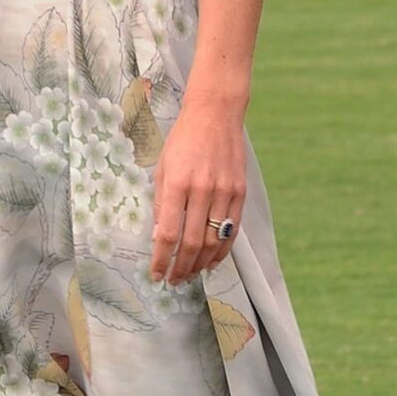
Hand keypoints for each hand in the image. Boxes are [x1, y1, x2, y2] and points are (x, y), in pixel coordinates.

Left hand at [152, 94, 245, 285]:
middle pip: (192, 242)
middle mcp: (203, 190)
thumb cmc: (183, 140)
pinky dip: (222, 250)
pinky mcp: (240, 192)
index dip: (161, 259)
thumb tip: (160, 237)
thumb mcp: (163, 168)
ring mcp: (225, 192)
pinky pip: (232, 230)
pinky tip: (212, 261)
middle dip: (181, 267)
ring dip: (200, 263)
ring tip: (190, 274)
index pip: (169, 233)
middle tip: (173, 280)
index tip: (156, 274)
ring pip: (213, 241)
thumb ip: (162, 203)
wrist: (215, 114)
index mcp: (178, 184)